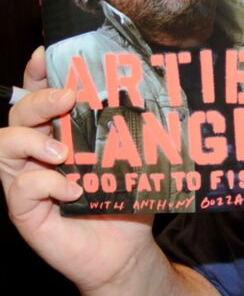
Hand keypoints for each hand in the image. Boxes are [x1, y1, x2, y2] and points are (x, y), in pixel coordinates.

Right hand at [0, 47, 156, 293]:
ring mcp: (29, 179)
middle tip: (67, 98)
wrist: (127, 247)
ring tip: (63, 150)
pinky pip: (21, 189)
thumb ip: (145, 122)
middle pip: (18, 112)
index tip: (45, 54)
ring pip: (3, 145)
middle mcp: (39, 149)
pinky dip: (46, 184)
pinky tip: (74, 189)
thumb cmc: (128, 194)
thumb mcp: (141, 152)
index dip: (37, 71)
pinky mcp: (27, 210)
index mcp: (63, 128)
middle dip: (38, 99)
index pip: (40, 92)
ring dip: (31, 140)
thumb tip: (170, 83)